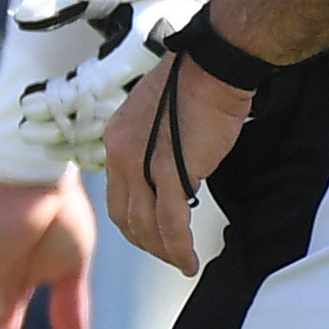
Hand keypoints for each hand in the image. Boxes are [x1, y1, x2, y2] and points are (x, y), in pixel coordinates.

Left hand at [0, 0, 215, 171]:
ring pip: (128, 129)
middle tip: (28, 132)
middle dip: (65, 127)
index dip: (57, 101)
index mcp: (145, 41)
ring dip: (85, 142)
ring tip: (53, 146)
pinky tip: (93, 149)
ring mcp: (172, 85)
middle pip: (108, 117)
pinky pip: (144, 130)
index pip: (92, 86)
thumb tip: (24, 15)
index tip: (27, 106)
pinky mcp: (176, 92)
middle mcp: (161, 69)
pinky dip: (114, 141)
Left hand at [101, 56, 250, 275]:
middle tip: (167, 254)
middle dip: (147, 243)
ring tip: (181, 262)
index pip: (117, 197)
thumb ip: (154, 148)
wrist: (212, 67)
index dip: (134, 222)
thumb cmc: (197, 85)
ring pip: (146, 225)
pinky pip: (171, 223)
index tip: (152, 235)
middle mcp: (120, 154)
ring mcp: (142, 165)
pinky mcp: (170, 172)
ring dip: (164, 251)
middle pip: (126, 217)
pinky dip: (179, 248)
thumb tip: (171, 174)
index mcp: (115, 141)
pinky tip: (189, 261)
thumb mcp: (159, 118)